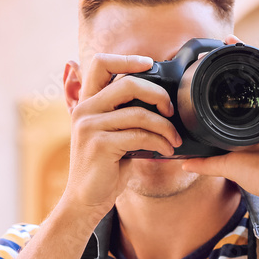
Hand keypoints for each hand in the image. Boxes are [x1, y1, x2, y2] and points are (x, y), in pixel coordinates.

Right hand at [59, 53, 182, 220]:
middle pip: (128, 83)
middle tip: (171, 110)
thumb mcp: (112, 134)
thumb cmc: (104, 167)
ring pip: (139, 113)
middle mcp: (85, 110)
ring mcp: (89, 126)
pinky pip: (139, 135)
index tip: (150, 64)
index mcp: (87, 102)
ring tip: (174, 139)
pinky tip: (166, 150)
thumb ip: (124, 114)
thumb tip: (159, 99)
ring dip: (165, 126)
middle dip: (158, 94)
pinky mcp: (99, 144)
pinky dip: (159, 142)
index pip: (100, 63)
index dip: (127, 59)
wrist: (85, 200)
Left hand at [180, 34, 258, 211]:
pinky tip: (256, 51)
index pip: (242, 93)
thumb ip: (206, 163)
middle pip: (254, 77)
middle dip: (237, 60)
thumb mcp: (228, 165)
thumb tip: (183, 162)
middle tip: (217, 47)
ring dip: (252, 54)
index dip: (226, 78)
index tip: (208, 68)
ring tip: (232, 42)